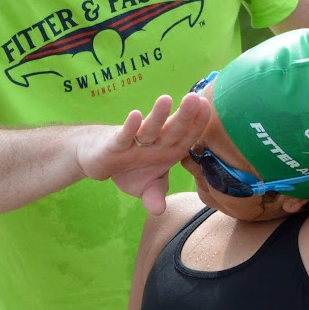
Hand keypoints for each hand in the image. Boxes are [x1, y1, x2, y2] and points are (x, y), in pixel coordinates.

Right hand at [78, 90, 212, 214]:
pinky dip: (129, 127)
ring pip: (149, 129)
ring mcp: (135, 142)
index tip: (208, 107)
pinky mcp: (115, 144)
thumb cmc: (131, 170)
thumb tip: (159, 211)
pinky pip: (123, 136)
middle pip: (172, 129)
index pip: (186, 137)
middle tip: (195, 98)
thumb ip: (155, 198)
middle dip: (184, 115)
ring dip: (157, 116)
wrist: (100, 160)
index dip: (197, 125)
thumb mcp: (146, 189)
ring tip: (166, 99)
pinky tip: (136, 115)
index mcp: (168, 150)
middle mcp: (154, 143)